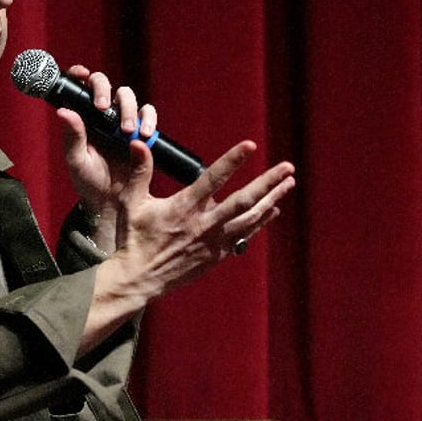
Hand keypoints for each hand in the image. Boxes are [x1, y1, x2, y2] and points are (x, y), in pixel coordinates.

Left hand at [56, 65, 157, 214]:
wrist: (110, 203)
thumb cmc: (87, 181)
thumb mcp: (76, 161)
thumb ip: (72, 136)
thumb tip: (63, 111)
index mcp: (83, 117)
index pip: (81, 88)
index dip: (80, 75)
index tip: (81, 75)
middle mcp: (102, 115)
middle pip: (106, 86)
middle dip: (104, 90)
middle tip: (102, 107)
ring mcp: (122, 121)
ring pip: (128, 97)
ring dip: (128, 108)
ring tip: (125, 130)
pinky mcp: (141, 132)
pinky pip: (148, 116)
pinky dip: (148, 119)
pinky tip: (143, 134)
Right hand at [78, 140, 294, 356]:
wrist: (139, 278)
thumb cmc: (134, 237)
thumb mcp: (132, 202)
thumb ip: (139, 171)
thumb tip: (138, 142)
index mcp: (184, 208)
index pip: (213, 179)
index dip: (232, 161)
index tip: (250, 145)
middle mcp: (204, 224)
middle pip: (244, 201)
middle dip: (268, 182)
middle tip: (288, 167)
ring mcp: (214, 241)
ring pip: (251, 218)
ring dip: (272, 200)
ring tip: (289, 183)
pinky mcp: (217, 254)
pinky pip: (245, 235)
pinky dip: (261, 221)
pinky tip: (273, 210)